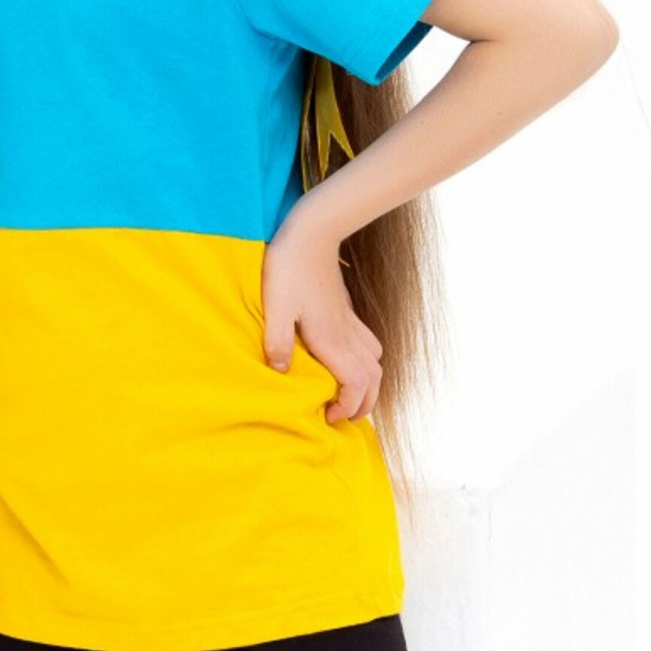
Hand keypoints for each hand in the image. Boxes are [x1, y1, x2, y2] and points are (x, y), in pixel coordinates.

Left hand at [261, 208, 382, 424]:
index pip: (356, 384)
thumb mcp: (276, 307)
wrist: (312, 233)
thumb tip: (281, 373)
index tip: (327, 415)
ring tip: (348, 396)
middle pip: (373, 379)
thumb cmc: (289, 269)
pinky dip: (366, 363)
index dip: (348, 406)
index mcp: (332, 339)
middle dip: (364, 403)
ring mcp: (350, 322)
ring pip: (375, 362)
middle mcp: (347, 334)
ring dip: (367, 384)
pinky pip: (368, 344)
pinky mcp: (346, 311)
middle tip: (342, 417)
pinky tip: (347, 362)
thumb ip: (278, 341)